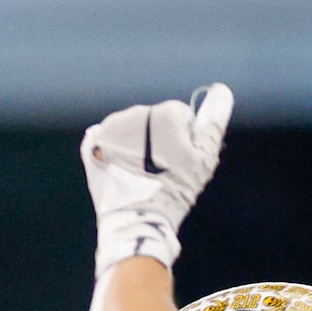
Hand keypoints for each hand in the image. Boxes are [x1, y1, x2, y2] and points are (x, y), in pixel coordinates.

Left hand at [83, 82, 230, 276]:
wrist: (135, 219)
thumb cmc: (175, 189)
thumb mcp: (204, 156)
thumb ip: (213, 121)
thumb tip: (220, 91)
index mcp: (164, 113)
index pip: (181, 115)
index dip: (184, 138)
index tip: (180, 160)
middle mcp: (133, 114)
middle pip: (154, 121)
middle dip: (159, 139)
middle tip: (160, 169)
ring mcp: (109, 130)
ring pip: (131, 129)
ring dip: (136, 144)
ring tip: (141, 171)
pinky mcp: (91, 147)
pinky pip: (107, 140)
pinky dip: (114, 151)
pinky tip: (122, 169)